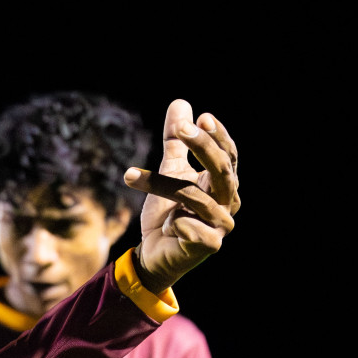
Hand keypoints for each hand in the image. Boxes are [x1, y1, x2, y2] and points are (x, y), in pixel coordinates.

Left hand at [125, 99, 238, 292]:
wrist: (154, 254)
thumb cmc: (167, 212)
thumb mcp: (169, 172)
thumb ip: (176, 142)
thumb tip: (181, 102)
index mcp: (222, 184)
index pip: (228, 155)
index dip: (217, 137)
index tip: (201, 117)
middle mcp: (227, 202)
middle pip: (222, 170)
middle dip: (203, 147)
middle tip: (181, 130)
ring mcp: (220, 225)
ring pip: (197, 198)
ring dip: (163, 185)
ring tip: (130, 175)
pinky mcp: (208, 246)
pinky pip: (195, 231)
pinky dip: (179, 224)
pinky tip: (169, 225)